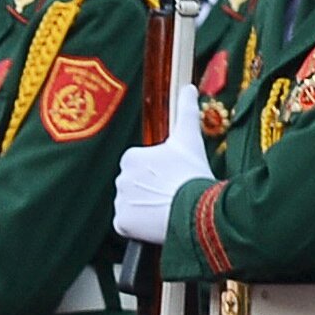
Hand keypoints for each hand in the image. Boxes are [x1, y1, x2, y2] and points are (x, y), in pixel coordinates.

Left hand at [112, 85, 211, 243]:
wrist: (195, 210)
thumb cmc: (192, 174)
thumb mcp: (189, 139)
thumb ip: (185, 111)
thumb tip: (188, 88)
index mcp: (131, 157)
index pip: (140, 166)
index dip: (157, 174)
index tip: (172, 179)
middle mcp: (120, 177)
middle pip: (134, 186)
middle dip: (149, 190)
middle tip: (171, 195)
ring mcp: (120, 201)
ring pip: (131, 205)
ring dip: (145, 208)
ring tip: (167, 209)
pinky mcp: (122, 223)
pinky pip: (127, 224)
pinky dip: (139, 227)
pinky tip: (156, 224)